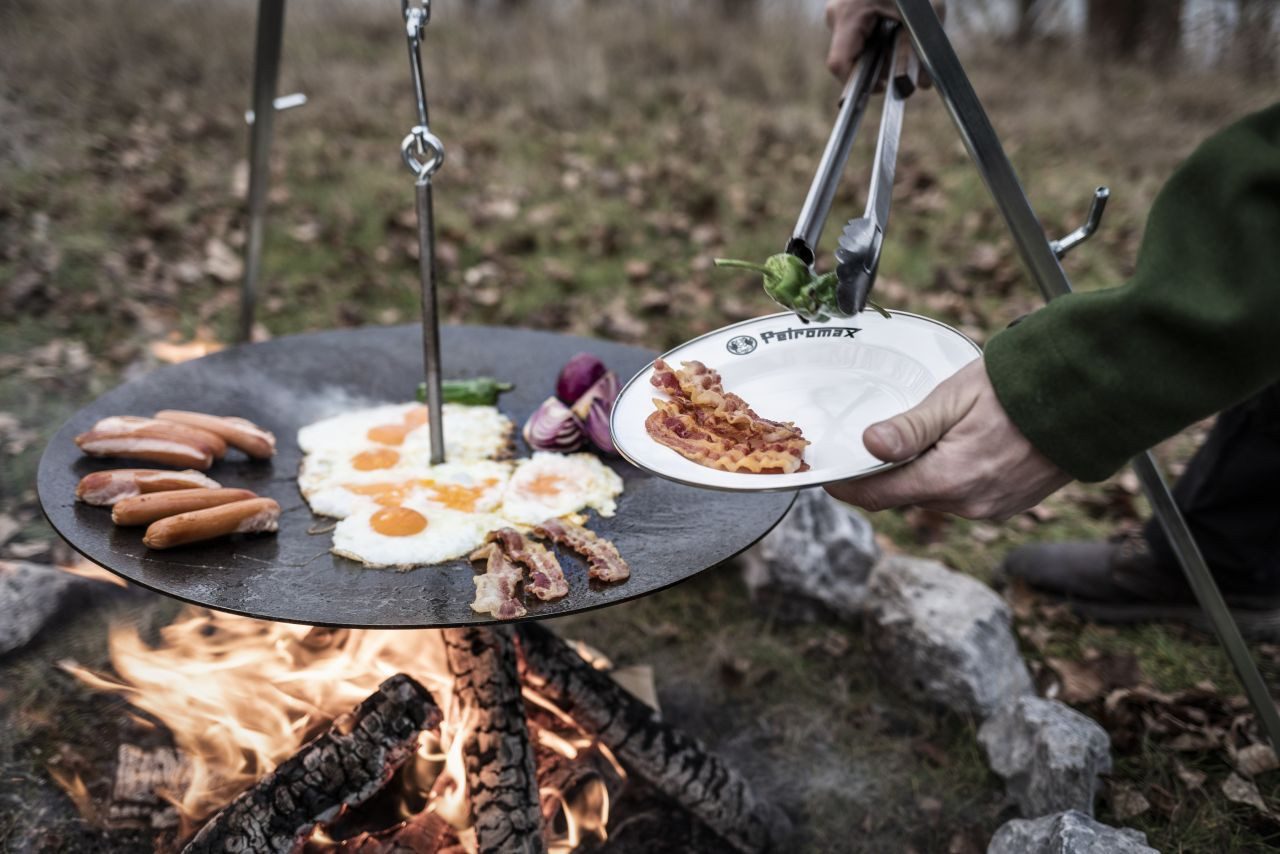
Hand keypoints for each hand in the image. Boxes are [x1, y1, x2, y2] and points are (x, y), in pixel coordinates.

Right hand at [824, 0, 944, 84]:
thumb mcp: (926, 13)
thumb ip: (922, 50)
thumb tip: (924, 86)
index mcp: (849, 14)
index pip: (839, 65)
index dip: (859, 84)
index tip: (884, 86)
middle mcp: (837, 14)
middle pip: (849, 57)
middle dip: (876, 65)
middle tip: (902, 62)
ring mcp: (839, 9)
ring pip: (854, 45)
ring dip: (878, 50)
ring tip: (901, 36)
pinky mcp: (847, 7)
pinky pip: (857, 32)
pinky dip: (876, 36)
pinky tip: (893, 27)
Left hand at [824, 359, 1071, 519]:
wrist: (1089, 398)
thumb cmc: (1020, 388)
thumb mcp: (955, 398)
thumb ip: (910, 427)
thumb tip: (868, 444)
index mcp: (949, 480)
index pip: (878, 495)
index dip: (847, 486)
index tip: (827, 476)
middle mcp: (969, 504)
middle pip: (905, 495)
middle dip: (884, 475)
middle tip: (866, 446)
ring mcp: (992, 508)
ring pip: (934, 496)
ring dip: (920, 474)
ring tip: (918, 438)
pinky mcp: (1009, 505)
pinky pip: (964, 496)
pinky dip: (950, 476)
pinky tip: (957, 446)